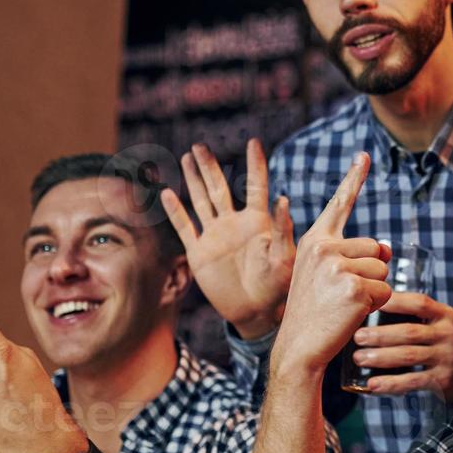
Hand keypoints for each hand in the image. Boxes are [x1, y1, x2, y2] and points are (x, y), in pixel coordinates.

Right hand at [161, 139, 293, 340]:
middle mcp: (234, 224)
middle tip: (200, 146)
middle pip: (220, 187)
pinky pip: (185, 227)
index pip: (255, 186)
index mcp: (258, 222)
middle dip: (210, 166)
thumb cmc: (279, 285)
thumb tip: (283, 199)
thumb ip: (282, 230)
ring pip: (201, 201)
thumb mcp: (285, 257)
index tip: (253, 142)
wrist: (257, 311)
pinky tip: (167, 193)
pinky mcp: (200, 253)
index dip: (255, 164)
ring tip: (188, 157)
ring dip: (194, 180)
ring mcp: (215, 236)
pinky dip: (175, 211)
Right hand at [270, 154, 391, 378]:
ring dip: (373, 290)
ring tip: (343, 304)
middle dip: (371, 271)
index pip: (340, 204)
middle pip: (377, 247)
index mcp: (315, 241)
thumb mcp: (327, 276)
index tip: (364, 155)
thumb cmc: (315, 312)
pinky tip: (349, 314)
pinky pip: (385, 290)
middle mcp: (324, 247)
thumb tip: (387, 247)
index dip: (353, 178)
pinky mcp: (354, 287)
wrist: (298, 347)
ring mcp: (337, 266)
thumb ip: (353, 255)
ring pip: (383, 269)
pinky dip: (375, 305)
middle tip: (342, 294)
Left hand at [353, 292, 452, 404]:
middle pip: (410, 332)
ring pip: (409, 356)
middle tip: (357, 337)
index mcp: (445, 314)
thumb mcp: (439, 321)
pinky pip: (412, 381)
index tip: (370, 303)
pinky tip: (373, 385)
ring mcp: (446, 357)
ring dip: (381, 357)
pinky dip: (391, 383)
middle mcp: (447, 334)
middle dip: (380, 334)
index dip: (395, 302)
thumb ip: (415, 313)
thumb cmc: (444, 341)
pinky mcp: (442, 379)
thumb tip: (373, 301)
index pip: (419, 303)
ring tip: (359, 358)